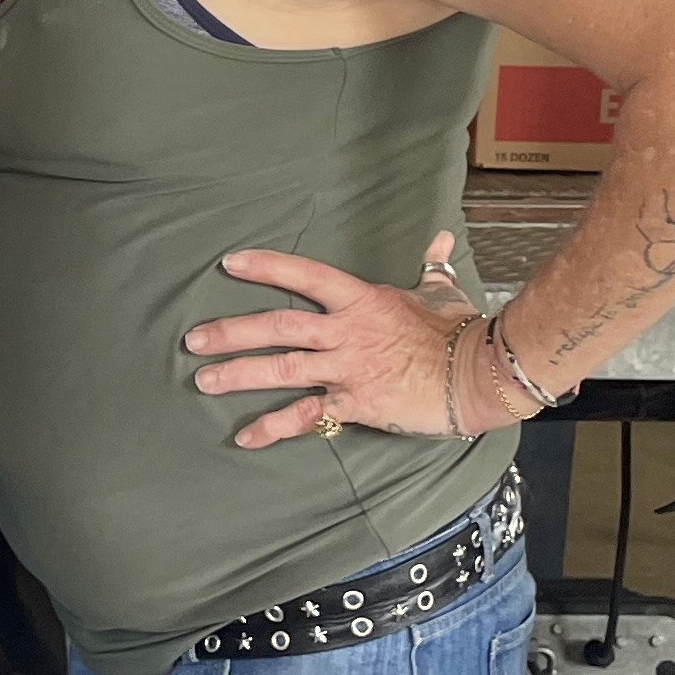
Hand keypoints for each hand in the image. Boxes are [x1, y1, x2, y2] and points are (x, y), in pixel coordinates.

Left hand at [183, 234, 526, 450]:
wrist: (480, 373)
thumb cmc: (460, 330)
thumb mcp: (443, 290)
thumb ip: (431, 265)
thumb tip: (439, 239)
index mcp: (363, 299)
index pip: (306, 275)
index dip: (266, 268)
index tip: (230, 264)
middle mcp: (348, 332)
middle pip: (279, 326)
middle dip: (232, 331)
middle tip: (194, 339)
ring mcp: (349, 369)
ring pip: (283, 369)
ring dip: (239, 374)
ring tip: (204, 381)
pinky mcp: (355, 404)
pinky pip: (306, 416)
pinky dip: (273, 427)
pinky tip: (244, 436)